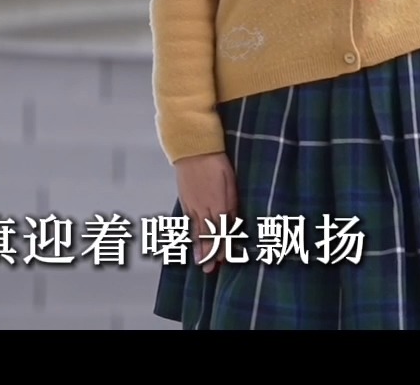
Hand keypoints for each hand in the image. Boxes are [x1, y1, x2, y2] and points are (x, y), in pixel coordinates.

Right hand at [174, 151, 238, 273]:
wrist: (193, 149)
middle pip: (209, 235)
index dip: (224, 246)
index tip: (226, 259)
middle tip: (210, 270)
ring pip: (197, 231)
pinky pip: (189, 222)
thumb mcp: (230, 183)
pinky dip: (191, 235)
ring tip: (200, 263)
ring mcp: (193, 205)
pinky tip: (191, 242)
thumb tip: (233, 221)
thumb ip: (231, 204)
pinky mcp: (185, 201)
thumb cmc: (216, 163)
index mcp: (219, 203)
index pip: (223, 230)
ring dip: (199, 248)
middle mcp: (205, 208)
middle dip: (210, 253)